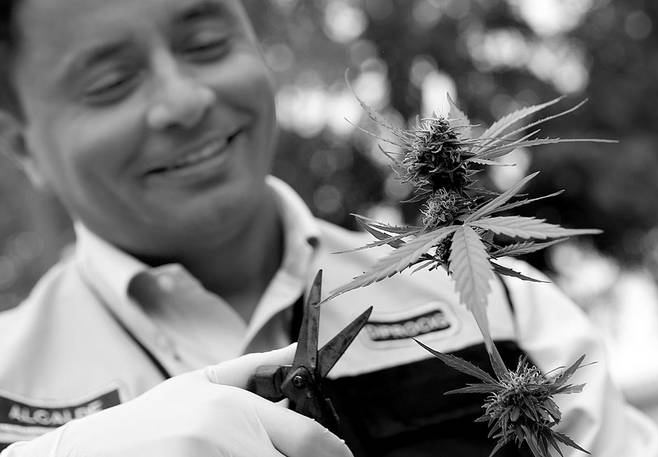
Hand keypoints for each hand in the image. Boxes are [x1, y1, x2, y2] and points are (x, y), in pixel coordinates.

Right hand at [4, 345, 352, 456]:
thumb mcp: (202, 382)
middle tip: (295, 454)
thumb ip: (258, 367)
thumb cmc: (151, 420)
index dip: (334, 452)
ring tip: (250, 453)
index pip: (310, 439)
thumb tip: (300, 351)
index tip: (340, 455)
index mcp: (234, 410)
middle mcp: (229, 444)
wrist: (93, 455)